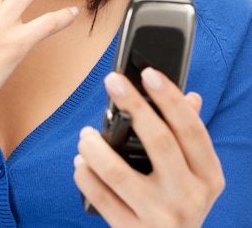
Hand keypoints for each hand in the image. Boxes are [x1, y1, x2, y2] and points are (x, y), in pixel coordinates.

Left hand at [74, 68, 224, 226]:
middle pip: (160, 142)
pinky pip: (101, 200)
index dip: (171, 98)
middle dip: (133, 106)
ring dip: (96, 147)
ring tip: (84, 134)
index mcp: (208, 176)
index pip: (192, 129)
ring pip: (120, 173)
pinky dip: (85, 177)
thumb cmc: (180, 202)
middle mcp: (189, 197)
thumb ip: (190, 137)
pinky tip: (80, 162)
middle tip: (112, 81)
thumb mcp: (195, 174)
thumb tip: (190, 96)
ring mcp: (160, 218)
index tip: (149, 73)